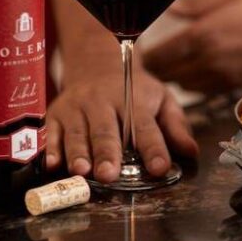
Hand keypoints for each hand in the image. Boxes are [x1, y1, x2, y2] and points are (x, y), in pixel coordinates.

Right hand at [46, 68, 197, 182]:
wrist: (97, 65)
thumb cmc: (134, 90)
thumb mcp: (161, 99)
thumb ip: (175, 125)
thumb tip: (191, 150)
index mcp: (133, 100)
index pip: (145, 126)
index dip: (153, 147)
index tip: (160, 168)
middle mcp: (102, 103)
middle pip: (106, 130)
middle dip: (108, 153)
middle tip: (109, 175)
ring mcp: (77, 108)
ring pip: (77, 133)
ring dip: (78, 153)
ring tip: (82, 172)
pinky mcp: (56, 114)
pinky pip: (51, 132)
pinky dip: (50, 149)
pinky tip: (52, 165)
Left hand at [143, 0, 241, 92]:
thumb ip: (196, 7)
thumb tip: (170, 8)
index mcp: (203, 35)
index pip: (158, 56)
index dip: (145, 54)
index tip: (141, 45)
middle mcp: (209, 61)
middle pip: (166, 76)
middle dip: (156, 67)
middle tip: (153, 55)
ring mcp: (223, 77)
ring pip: (183, 86)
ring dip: (175, 76)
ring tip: (174, 62)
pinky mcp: (235, 85)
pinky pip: (203, 90)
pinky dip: (194, 82)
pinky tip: (197, 67)